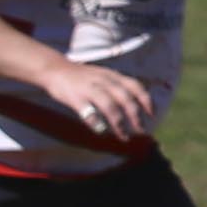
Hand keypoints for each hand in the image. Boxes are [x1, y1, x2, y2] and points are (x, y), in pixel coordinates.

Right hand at [41, 61, 156, 142]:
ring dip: (118, 123)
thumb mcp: (103, 75)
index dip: (145, 100)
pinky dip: (96, 122)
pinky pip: (87, 111)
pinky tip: (101, 130)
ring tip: (124, 136)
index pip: (134, 86)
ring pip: (109, 105)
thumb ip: (117, 86)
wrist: (55, 69)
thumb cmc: (81, 76)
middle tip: (141, 131)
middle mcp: (103, 81)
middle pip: (125, 98)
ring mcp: (89, 89)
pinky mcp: (75, 98)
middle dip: (135, 116)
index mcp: (112, 76)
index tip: (151, 114)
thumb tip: (136, 102)